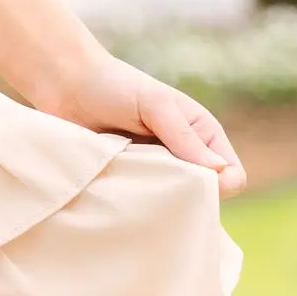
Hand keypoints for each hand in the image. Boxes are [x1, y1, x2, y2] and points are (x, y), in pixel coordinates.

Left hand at [43, 51, 245, 195]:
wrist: (64, 86)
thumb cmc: (114, 86)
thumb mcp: (155, 104)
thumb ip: (183, 135)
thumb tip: (218, 170)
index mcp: (202, 137)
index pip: (232, 176)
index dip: (218, 186)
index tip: (188, 182)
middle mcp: (183, 159)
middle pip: (203, 199)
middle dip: (186, 200)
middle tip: (153, 189)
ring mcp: (155, 174)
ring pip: (172, 208)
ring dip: (156, 205)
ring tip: (132, 190)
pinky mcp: (128, 185)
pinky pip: (141, 209)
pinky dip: (133, 207)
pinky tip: (117, 198)